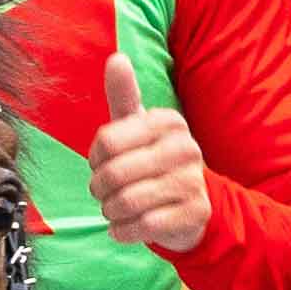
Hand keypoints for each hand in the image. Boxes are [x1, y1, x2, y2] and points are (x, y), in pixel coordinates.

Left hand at [88, 55, 210, 253]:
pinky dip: (124, 230)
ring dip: (110, 211)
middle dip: (99, 189)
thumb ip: (123, 94)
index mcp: (167, 122)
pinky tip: (124, 226)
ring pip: (127, 201)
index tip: (101, 163)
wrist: (192, 205)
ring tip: (114, 209)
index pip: (107, 140)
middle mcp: (185, 147)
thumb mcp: (138, 127)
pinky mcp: (195, 212)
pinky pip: (144, 225)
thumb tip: (117, 58)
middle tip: (102, 193)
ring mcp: (193, 181)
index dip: (95, 158)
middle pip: (115, 173)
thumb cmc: (154, 161)